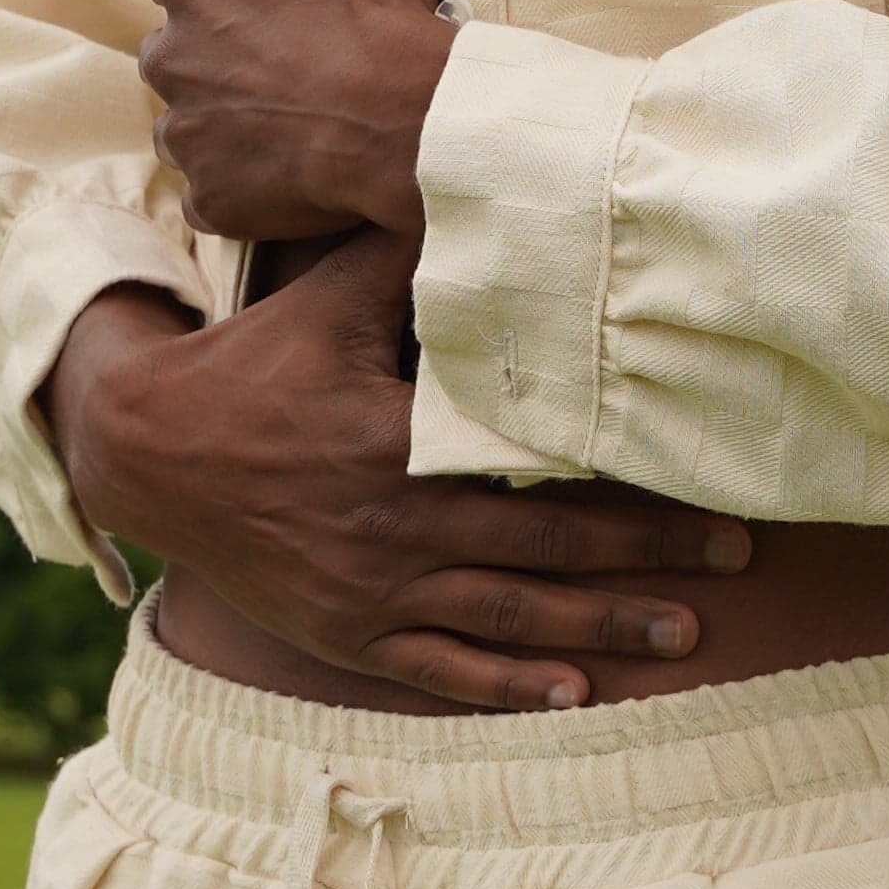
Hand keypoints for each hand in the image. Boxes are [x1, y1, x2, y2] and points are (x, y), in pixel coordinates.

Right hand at [44, 245, 753, 714]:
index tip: (702, 472)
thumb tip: (484, 193)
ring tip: (687, 635)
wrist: (150, 453)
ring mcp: (372, 587)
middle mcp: (394, 523)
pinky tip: (574, 695)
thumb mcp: (327, 300)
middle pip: (545, 545)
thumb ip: (408, 260)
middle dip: (648, 556)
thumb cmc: (252, 364)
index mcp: (397, 440)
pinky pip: (440, 668)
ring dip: (602, 627)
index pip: (536, 460)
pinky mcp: (348, 631)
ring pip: (509, 615)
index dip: (623, 472)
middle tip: (739, 558)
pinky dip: (509, 686)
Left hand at [137, 0, 448, 246]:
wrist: (414, 120)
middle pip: (173, 50)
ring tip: (296, 115)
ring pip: (189, 121)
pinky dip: (245, 178)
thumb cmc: (378, 7)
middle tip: (288, 59)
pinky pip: (215, 187)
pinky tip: (296, 164)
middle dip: (216, 52)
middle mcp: (168, 58)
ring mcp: (186, 136)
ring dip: (226, 117)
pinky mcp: (211, 198)